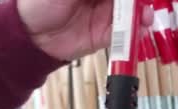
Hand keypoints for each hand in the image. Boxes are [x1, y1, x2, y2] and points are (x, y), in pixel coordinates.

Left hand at [18, 0, 153, 60]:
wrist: (30, 36)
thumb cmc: (40, 2)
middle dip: (139, 1)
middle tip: (143, 2)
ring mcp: (107, 14)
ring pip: (132, 11)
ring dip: (142, 11)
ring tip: (146, 14)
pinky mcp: (106, 35)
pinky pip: (126, 32)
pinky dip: (137, 30)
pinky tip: (142, 25)